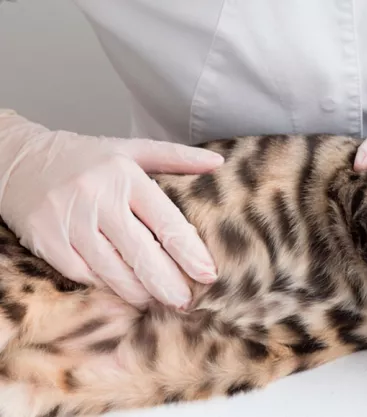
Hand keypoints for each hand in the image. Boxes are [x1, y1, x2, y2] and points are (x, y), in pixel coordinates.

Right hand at [0, 110, 222, 308]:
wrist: (17, 159)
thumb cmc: (84, 158)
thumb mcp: (130, 149)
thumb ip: (175, 157)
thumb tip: (217, 161)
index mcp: (125, 176)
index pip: (165, 222)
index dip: (189, 253)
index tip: (208, 275)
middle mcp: (97, 198)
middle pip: (141, 253)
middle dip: (167, 283)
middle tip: (186, 302)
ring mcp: (70, 221)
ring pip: (112, 270)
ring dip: (139, 292)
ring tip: (159, 302)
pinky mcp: (47, 241)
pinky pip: (84, 274)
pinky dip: (106, 287)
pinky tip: (124, 294)